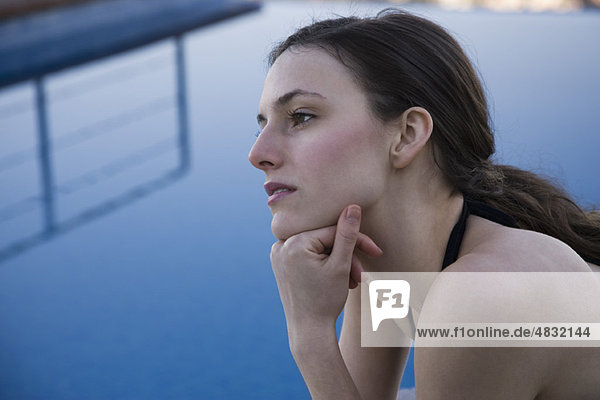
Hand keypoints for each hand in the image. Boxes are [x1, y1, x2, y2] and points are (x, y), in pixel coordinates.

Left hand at [270, 205, 382, 333]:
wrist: (309, 331)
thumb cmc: (326, 301)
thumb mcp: (341, 265)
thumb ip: (347, 234)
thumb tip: (353, 206)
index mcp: (293, 243)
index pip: (333, 232)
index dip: (357, 241)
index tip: (376, 252)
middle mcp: (280, 245)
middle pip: (325, 239)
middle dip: (347, 256)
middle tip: (361, 275)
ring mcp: (278, 254)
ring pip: (318, 247)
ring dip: (338, 261)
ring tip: (352, 282)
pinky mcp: (281, 263)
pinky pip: (307, 254)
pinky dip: (323, 263)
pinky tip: (336, 278)